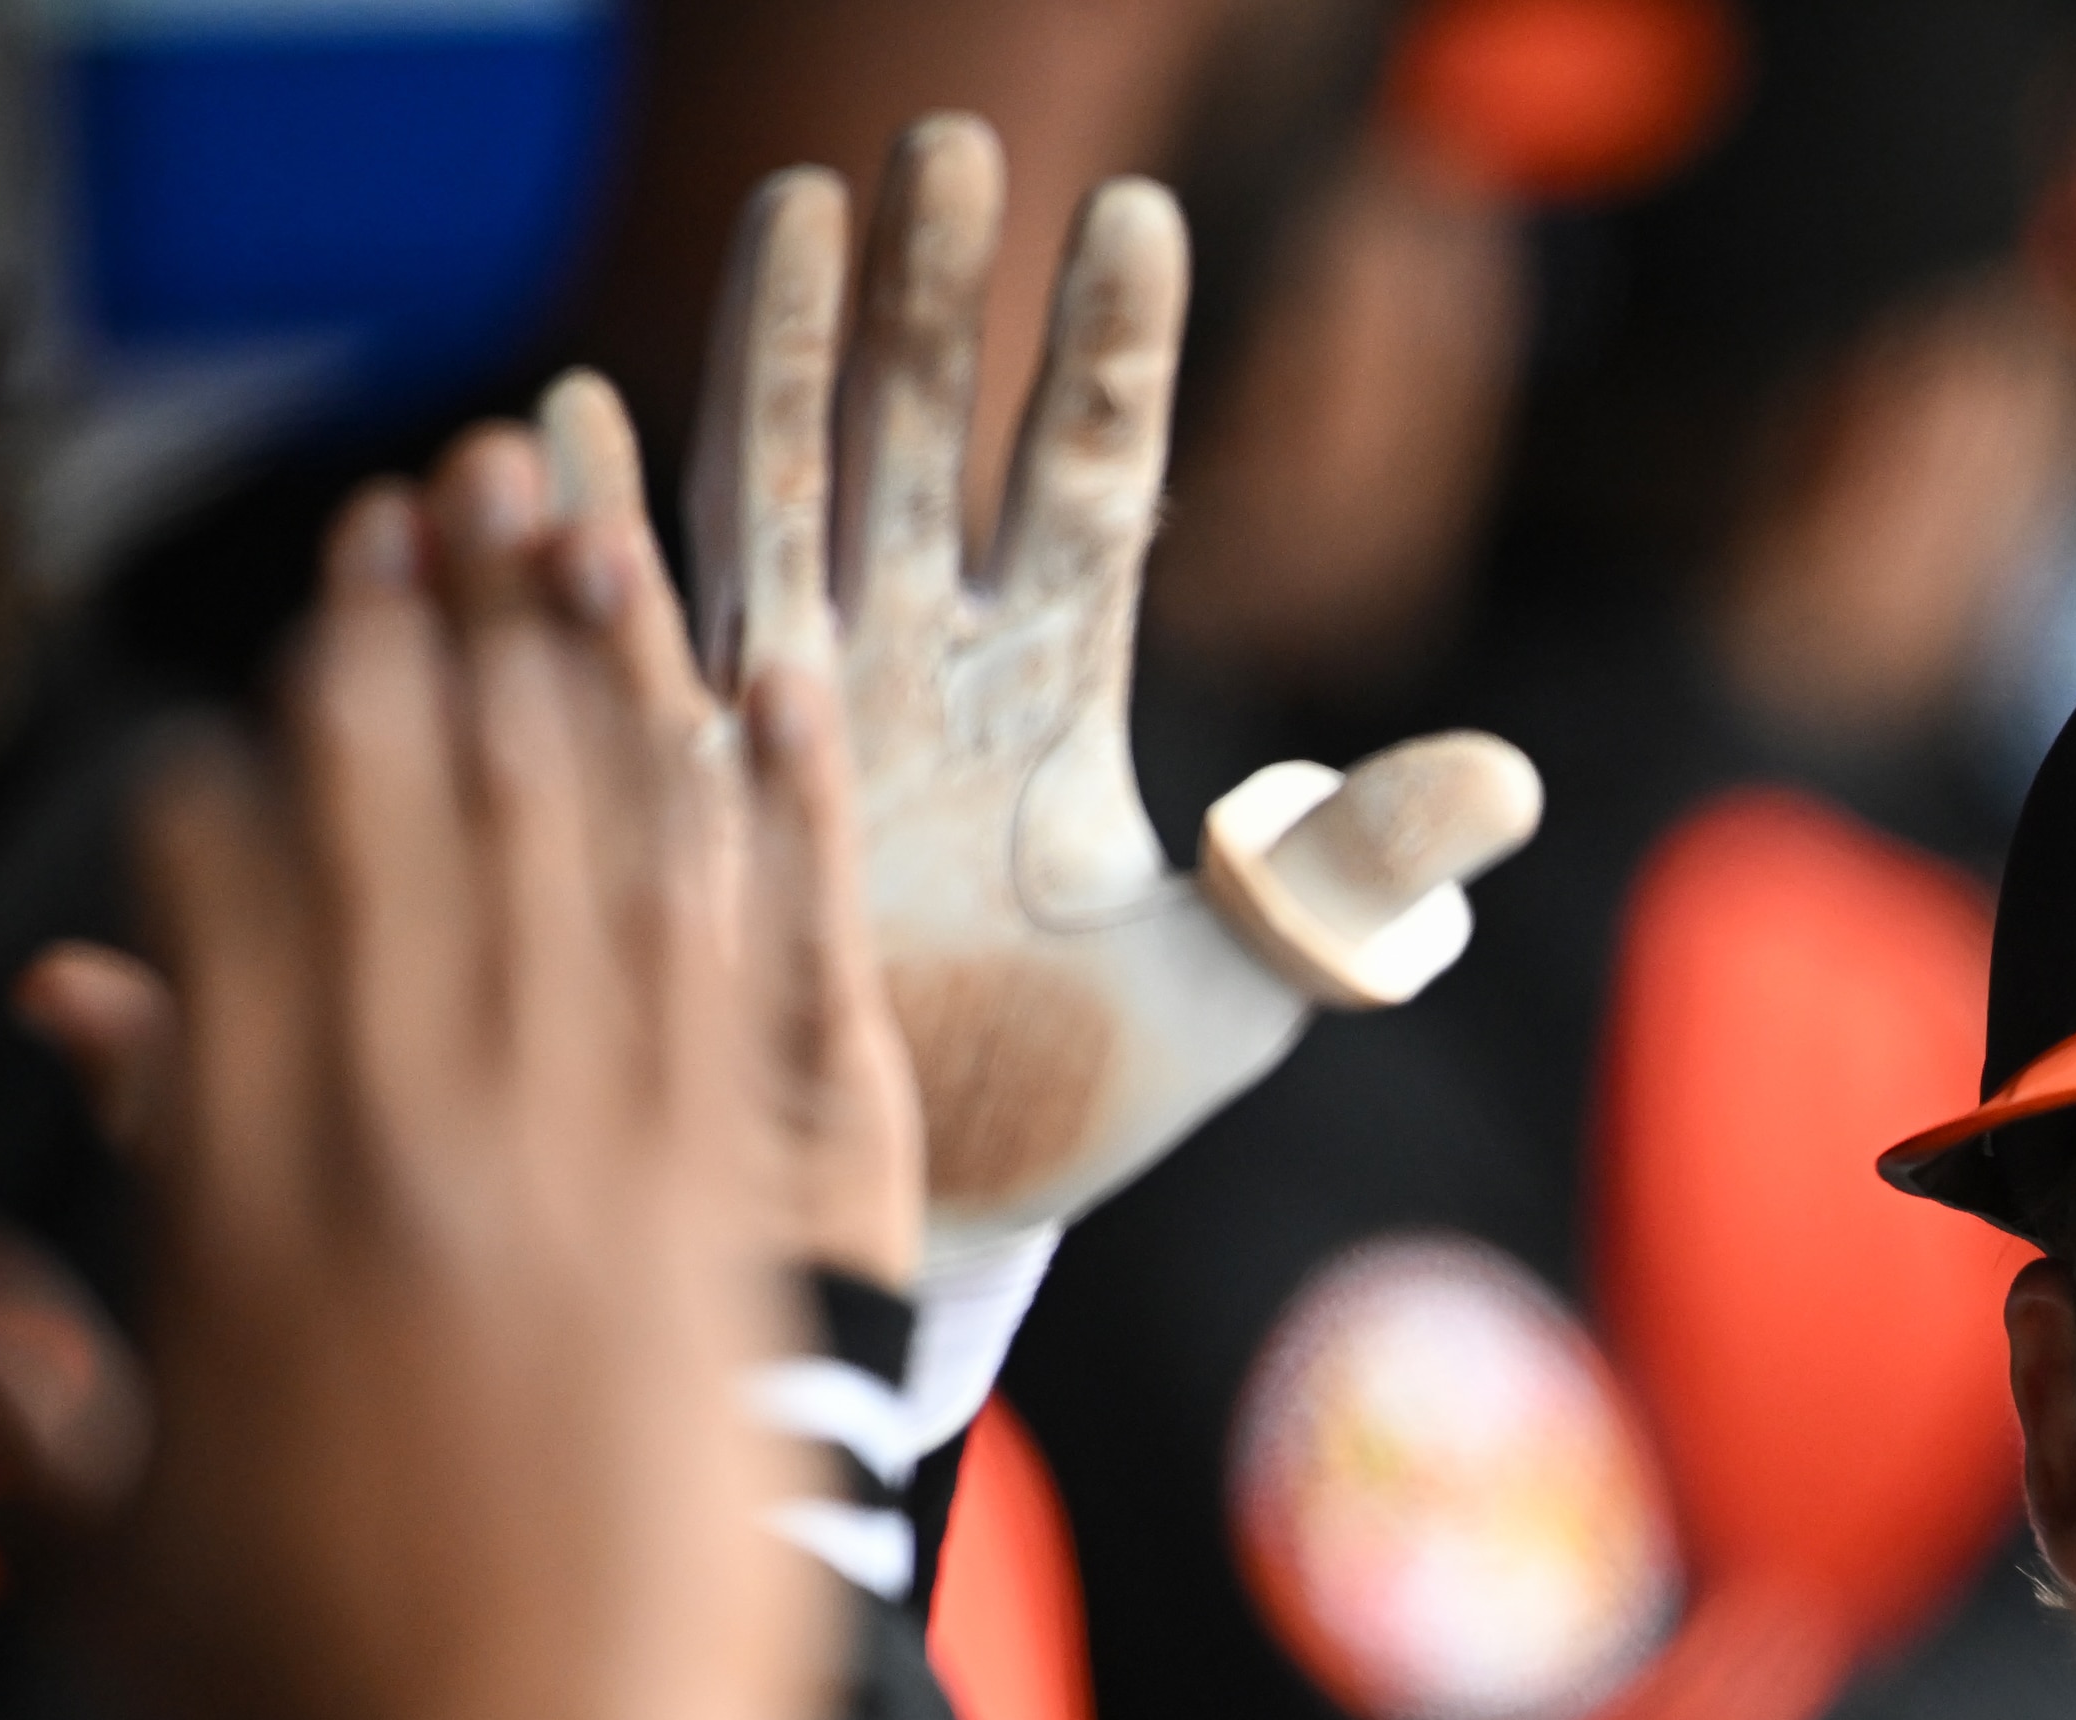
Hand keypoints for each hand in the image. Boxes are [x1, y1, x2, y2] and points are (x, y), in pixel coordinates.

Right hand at [0, 432, 835, 1719]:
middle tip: (416, 520)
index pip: (224, 937)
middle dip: (404, 670)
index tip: (254, 702)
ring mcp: (579, 1193)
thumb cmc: (334, 1710)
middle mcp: (403, 1168)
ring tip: (565, 554)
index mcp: (241, 1221)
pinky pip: (730, 991)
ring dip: (567, 699)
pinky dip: (731, 848)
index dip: (236, 798)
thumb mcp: (124, 1546)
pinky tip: (736, 733)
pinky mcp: (726, 1239)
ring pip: (570, 884)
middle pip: (400, 858)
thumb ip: (41, 1398)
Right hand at [685, 118, 1541, 1261]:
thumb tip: (1513, 779)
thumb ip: (1359, 873)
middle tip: (949, 143)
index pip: (1094, 479)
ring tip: (801, 205)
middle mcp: (915, 667)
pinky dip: (593, 529)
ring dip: (778, 348)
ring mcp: (789, 715)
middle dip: (934, 293)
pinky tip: (562, 415)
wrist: (939, 1220)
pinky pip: (625, 642)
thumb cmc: (1083, 1096)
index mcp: (1052, 690)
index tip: (1134, 214)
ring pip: (775, 486)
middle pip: (923, 434)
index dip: (1111, 350)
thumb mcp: (1249, 984)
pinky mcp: (685, 794)